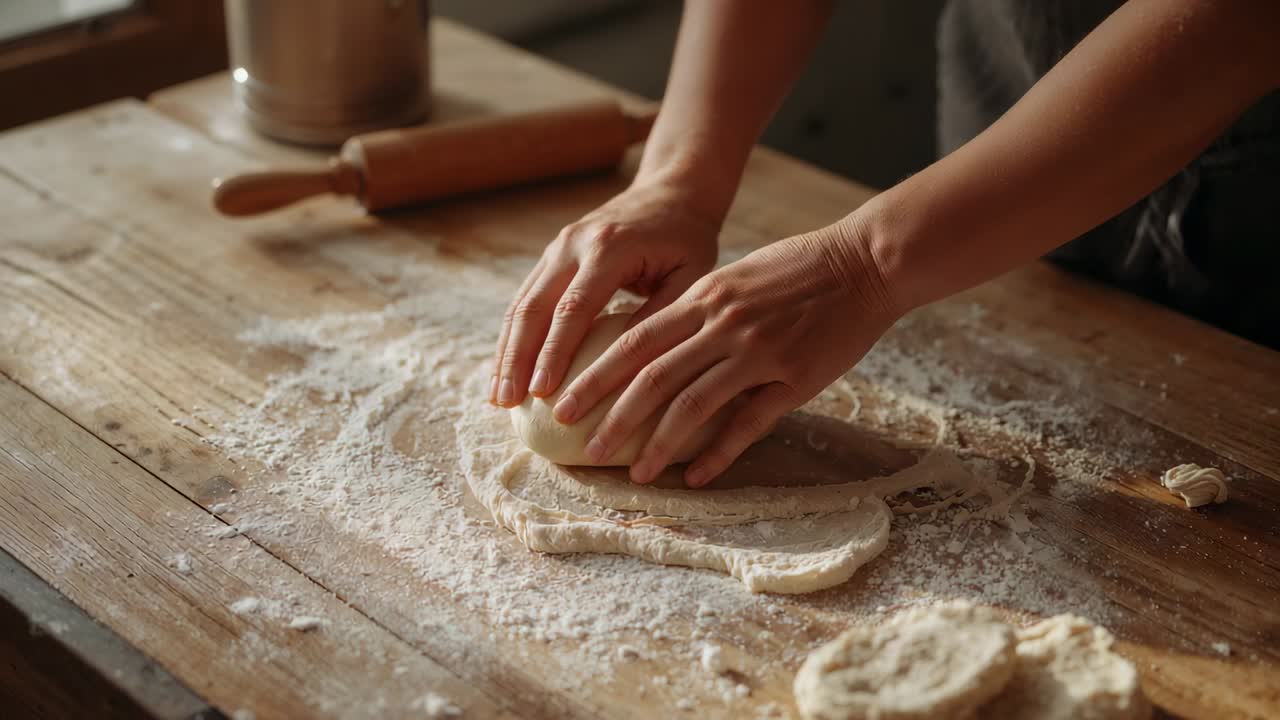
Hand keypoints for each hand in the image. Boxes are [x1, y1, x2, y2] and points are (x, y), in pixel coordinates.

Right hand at [490, 176, 722, 407]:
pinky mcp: (552, 256)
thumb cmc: (687, 238)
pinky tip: (505, 369)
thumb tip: (631, 369)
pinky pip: (525, 299)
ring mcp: (557, 248)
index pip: (574, 308)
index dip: (555, 352)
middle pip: (533, 307)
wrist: (671, 191)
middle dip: (517, 358)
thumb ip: (662, 316)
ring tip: (497, 396)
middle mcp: (573, 245)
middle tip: (508, 402)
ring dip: (506, 351)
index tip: (542, 392)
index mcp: (608, 248)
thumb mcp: (690, 275)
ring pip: (520, 304)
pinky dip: (512, 337)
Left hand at [551, 218, 899, 486]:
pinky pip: (747, 424)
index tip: (564, 405)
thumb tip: (657, 341)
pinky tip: (695, 476)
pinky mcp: (793, 379)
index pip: (633, 342)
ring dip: (658, 445)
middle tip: (586, 450)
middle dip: (612, 418)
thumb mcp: (736, 275)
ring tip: (635, 474)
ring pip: (692, 406)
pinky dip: (717, 454)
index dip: (595, 377)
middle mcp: (722, 325)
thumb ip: (698, 308)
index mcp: (703, 297)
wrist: (866, 262)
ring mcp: (757, 353)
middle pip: (651, 378)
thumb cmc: (800, 267)